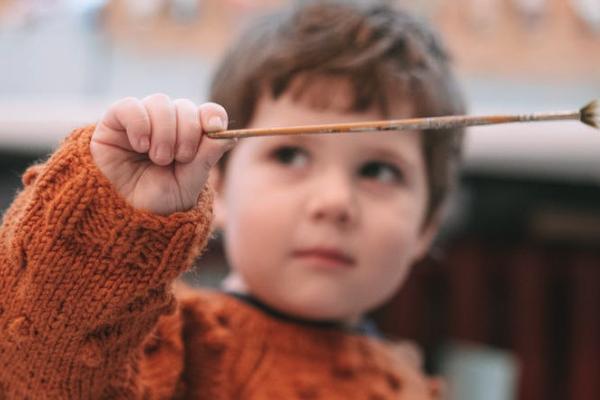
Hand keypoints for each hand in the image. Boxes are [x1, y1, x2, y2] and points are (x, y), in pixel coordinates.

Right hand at [90, 94, 232, 214]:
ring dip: (164, 132)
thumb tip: (229, 135)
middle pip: (184, 106)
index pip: (208, 112)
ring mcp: (142, 120)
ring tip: (158, 158)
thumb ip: (207, 157)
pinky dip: (140, 123)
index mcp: (190, 136)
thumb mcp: (190, 182)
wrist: (125, 215)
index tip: (215, 127)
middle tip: (179, 158)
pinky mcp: (115, 121)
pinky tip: (140, 145)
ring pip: (160, 102)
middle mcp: (167, 123)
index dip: (212, 115)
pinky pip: (130, 106)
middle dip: (186, 132)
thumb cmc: (160, 200)